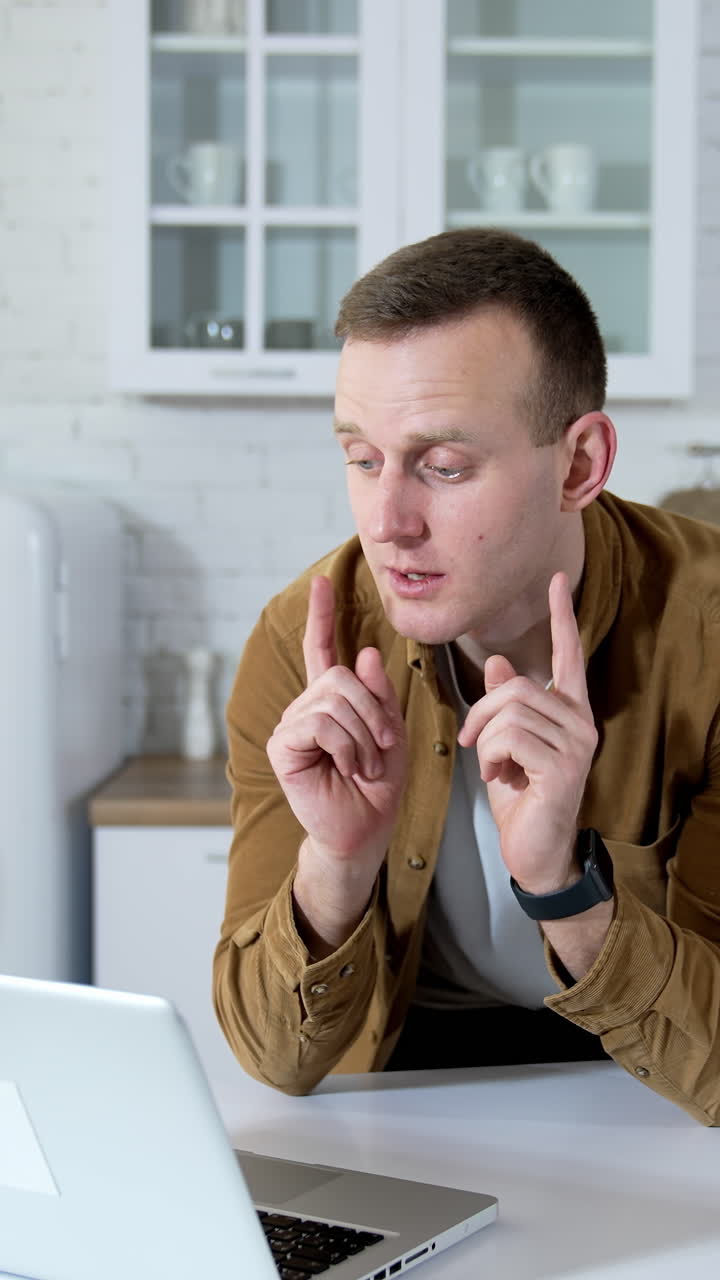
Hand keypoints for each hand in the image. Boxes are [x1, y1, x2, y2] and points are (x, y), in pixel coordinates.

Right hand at [266, 575, 406, 947]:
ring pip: (334, 700)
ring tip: (365, 766)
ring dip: (364, 736)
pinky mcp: (283, 746)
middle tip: (381, 750)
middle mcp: (306, 707)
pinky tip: (348, 769)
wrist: (364, 833)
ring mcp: (291, 725)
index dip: (322, 616)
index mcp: (331, 701)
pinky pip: (322, 724)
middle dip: (373, 712)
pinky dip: (347, 747)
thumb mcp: (392, 734)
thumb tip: (367, 653)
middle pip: (341, 677)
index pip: (322, 650)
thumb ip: (379, 696)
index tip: (321, 583)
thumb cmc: (378, 787)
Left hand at [458, 572, 596, 893]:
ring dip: (484, 742)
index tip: (558, 580)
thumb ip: (506, 705)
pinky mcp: (564, 767)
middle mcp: (581, 722)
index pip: (568, 654)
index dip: (561, 617)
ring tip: (492, 767)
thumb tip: (500, 662)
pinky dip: (490, 756)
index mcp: (568, 711)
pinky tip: (499, 779)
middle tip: (472, 744)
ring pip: (509, 712)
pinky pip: (508, 738)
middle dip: (482, 713)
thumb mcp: (504, 745)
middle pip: (517, 687)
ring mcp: (577, 744)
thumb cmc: (521, 798)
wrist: (534, 851)